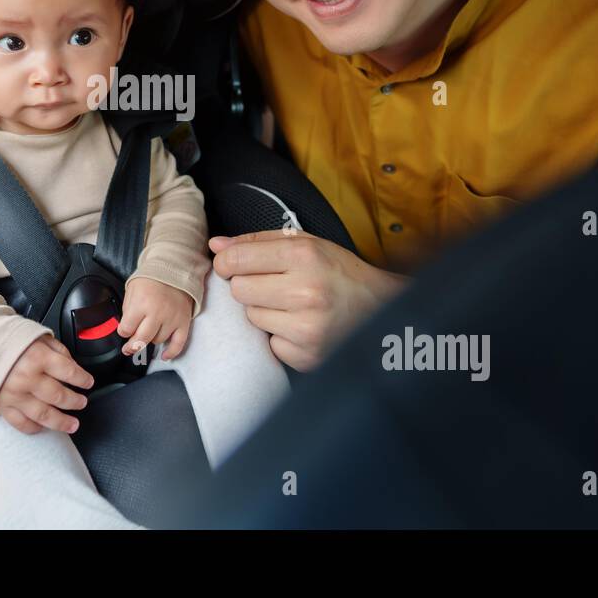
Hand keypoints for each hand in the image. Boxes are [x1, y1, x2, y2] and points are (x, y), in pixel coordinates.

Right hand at [0, 336, 94, 434]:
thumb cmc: (11, 340)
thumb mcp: (40, 336)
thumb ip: (58, 351)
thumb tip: (73, 367)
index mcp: (38, 357)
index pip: (69, 372)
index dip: (83, 379)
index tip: (88, 383)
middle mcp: (27, 378)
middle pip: (59, 396)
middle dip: (75, 401)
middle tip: (82, 403)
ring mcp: (14, 394)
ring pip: (43, 415)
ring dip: (61, 422)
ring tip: (72, 424)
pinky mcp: (3, 405)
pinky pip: (22, 423)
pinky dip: (35, 428)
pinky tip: (45, 427)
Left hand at [118, 276, 194, 360]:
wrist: (174, 269)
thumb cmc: (151, 279)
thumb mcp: (132, 290)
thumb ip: (128, 310)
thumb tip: (126, 329)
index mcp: (141, 303)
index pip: (126, 329)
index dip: (123, 331)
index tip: (124, 330)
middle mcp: (157, 313)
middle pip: (141, 339)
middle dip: (131, 346)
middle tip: (128, 348)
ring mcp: (171, 319)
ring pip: (157, 341)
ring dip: (150, 340)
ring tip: (147, 334)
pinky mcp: (183, 322)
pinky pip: (178, 343)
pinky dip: (171, 352)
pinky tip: (164, 356)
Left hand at [209, 230, 407, 370]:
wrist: (382, 307)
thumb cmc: (338, 272)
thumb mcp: (305, 243)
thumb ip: (257, 242)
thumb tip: (215, 246)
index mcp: (304, 256)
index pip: (237, 260)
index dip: (228, 262)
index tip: (233, 265)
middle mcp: (305, 292)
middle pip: (239, 290)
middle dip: (249, 286)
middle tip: (273, 285)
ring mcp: (306, 328)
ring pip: (251, 318)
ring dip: (264, 311)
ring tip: (291, 305)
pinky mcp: (306, 356)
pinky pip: (269, 344)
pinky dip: (279, 336)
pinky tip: (300, 325)